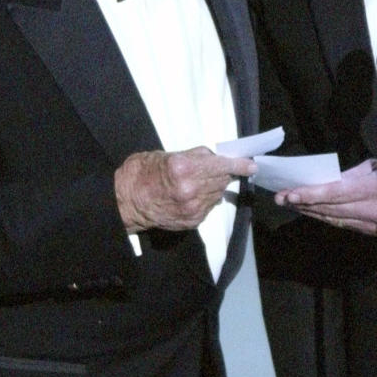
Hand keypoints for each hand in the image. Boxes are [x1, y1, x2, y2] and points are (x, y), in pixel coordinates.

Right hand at [114, 147, 254, 232]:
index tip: (251, 165)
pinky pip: (209, 206)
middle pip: (221, 180)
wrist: (125, 201)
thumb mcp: (167, 155)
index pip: (220, 165)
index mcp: (183, 168)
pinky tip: (192, 195)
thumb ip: (194, 156)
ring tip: (197, 182)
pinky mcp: (191, 221)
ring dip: (214, 187)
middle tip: (217, 169)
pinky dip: (205, 199)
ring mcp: (192, 208)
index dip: (238, 165)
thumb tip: (215, 157)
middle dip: (223, 173)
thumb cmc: (142, 172)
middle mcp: (191, 189)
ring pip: (217, 194)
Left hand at [276, 158, 376, 238]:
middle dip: (302, 203)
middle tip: (280, 198)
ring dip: (311, 212)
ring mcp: (370, 225)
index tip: (289, 194)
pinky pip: (344, 225)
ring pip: (333, 219)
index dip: (309, 195)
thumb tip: (332, 179)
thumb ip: (354, 174)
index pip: (332, 194)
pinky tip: (314, 213)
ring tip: (292, 204)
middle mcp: (367, 210)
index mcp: (370, 190)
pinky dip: (327, 219)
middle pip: (328, 209)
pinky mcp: (372, 233)